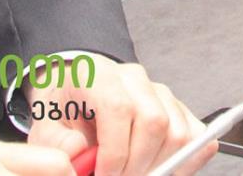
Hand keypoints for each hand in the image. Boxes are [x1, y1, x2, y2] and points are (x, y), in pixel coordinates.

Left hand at [26, 60, 210, 175]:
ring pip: (178, 132)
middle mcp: (136, 80)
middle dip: (137, 166)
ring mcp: (161, 93)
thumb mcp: (45, 124)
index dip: (115, 153)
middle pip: (154, 123)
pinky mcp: (177, 108)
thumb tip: (80, 155)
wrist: (77, 89)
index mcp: (101, 76)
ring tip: (135, 175)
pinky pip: (196, 135)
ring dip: (160, 166)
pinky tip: (161, 169)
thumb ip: (57, 142)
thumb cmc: (65, 107)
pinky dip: (186, 159)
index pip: (120, 110)